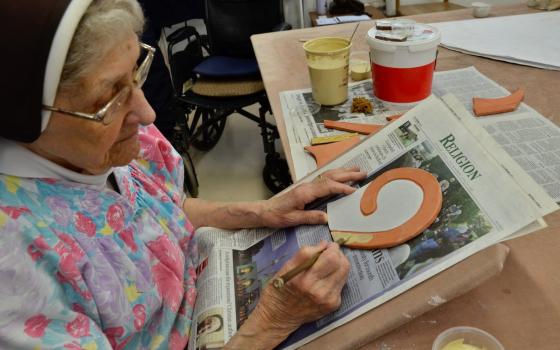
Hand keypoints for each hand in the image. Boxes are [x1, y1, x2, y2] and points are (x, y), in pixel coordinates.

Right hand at [225, 242, 349, 348]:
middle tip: (329, 253)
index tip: (326, 246)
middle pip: (340, 262)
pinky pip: (342, 283)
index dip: (329, 246)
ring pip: (344, 272)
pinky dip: (336, 277)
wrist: (279, 316)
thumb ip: (305, 254)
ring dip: (339, 264)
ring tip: (328, 265)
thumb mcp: (286, 267)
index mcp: (302, 278)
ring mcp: (327, 298)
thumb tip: (324, 244)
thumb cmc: (279, 289)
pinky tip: (326, 280)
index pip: (327, 255)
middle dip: (337, 253)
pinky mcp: (333, 305)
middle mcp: (317, 289)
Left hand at [259, 166, 365, 227]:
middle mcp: (308, 186)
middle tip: (363, 173)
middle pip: (331, 177)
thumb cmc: (278, 216)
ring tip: (356, 169)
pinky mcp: (306, 187)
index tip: (354, 190)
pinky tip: (340, 174)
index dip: (342, 188)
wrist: (265, 211)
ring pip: (328, 175)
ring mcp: (307, 185)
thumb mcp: (294, 219)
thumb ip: (310, 217)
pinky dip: (335, 174)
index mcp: (306, 192)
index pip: (328, 187)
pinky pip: (324, 178)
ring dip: (343, 171)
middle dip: (348, 174)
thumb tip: (327, 217)